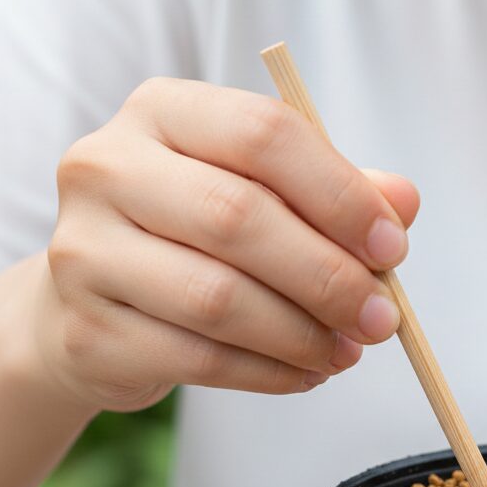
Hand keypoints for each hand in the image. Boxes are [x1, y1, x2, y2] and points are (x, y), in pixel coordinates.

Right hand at [35, 78, 418, 410]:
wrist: (93, 303)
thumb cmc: (194, 235)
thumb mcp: (263, 193)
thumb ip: (334, 192)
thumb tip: (403, 203)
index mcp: (161, 112)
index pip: (262, 133)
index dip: (340, 193)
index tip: (394, 248)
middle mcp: (106, 168)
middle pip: (237, 218)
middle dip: (329, 277)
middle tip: (382, 319)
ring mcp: (83, 251)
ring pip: (217, 298)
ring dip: (303, 334)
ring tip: (348, 351)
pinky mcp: (86, 332)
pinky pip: (198, 359)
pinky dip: (270, 373)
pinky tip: (307, 373)